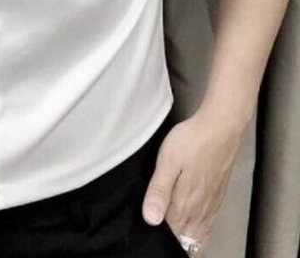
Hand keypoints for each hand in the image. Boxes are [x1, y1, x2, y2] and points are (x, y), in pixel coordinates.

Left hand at [141, 110, 245, 255]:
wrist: (220, 128)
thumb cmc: (192, 141)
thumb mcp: (167, 162)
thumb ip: (158, 191)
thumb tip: (150, 220)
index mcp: (184, 202)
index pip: (170, 232)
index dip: (158, 234)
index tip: (148, 234)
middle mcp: (199, 209)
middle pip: (185, 237)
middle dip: (173, 240)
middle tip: (159, 239)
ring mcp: (210, 204)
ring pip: (198, 233)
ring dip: (186, 239)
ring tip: (175, 241)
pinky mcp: (217, 197)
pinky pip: (208, 224)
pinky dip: (200, 232)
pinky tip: (194, 230)